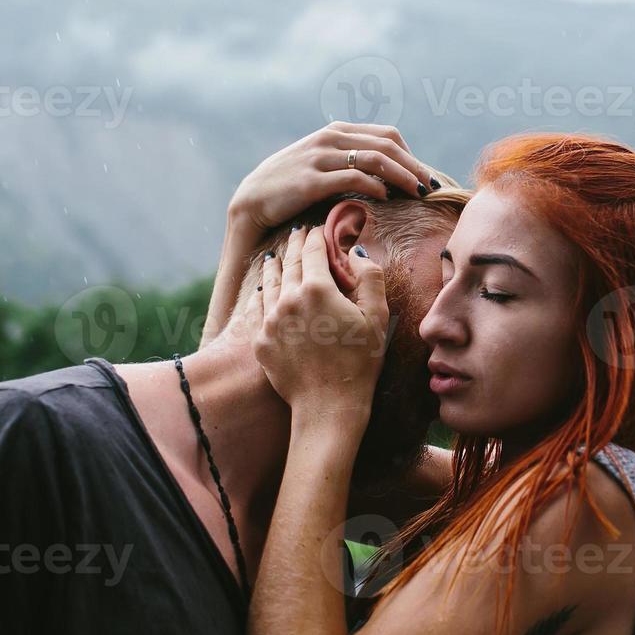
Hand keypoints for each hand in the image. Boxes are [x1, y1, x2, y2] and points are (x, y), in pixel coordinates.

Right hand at [228, 123, 432, 236]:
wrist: (252, 200)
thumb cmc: (290, 186)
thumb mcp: (320, 163)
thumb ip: (347, 160)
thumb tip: (384, 174)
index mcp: (336, 132)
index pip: (386, 135)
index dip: (411, 155)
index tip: (424, 176)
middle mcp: (330, 139)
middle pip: (387, 145)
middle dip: (414, 166)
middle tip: (431, 186)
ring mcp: (320, 157)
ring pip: (374, 159)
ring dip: (402, 176)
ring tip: (418, 193)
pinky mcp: (311, 180)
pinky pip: (352, 178)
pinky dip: (375, 186)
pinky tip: (386, 198)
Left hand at [254, 226, 387, 422]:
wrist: (328, 405)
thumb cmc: (359, 363)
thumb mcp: (377, 317)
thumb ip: (369, 278)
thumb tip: (355, 252)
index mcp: (317, 289)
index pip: (313, 252)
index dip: (316, 237)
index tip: (317, 229)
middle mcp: (288, 300)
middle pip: (289, 263)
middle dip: (294, 245)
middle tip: (296, 233)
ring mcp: (270, 321)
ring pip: (270, 284)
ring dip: (274, 266)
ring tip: (275, 256)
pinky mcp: (261, 341)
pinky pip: (258, 310)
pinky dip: (261, 295)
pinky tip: (263, 291)